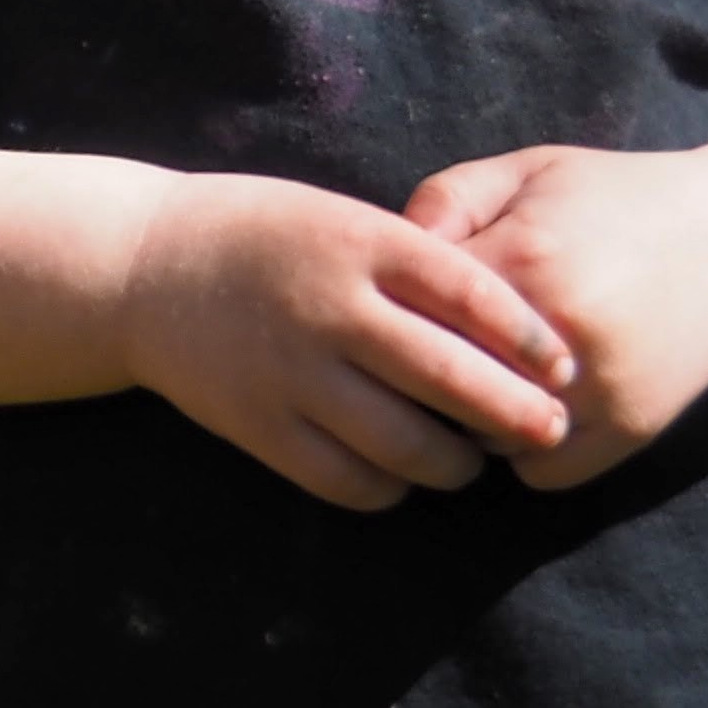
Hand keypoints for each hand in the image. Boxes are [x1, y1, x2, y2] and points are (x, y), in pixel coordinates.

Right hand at [115, 173, 574, 510]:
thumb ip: (417, 263)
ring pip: (405, 445)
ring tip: (470, 462)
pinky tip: (400, 476)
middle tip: (550, 431)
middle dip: (514, 415)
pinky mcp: (259, 425)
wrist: (143, 267)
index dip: (530, 339)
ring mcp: (292, 372)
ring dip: (455, 464)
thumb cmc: (264, 236)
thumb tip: (514, 329)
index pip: (472, 296)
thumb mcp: (343, 218)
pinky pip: (347, 479)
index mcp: (359, 244)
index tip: (565, 367)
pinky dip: (388, 488)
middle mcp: (330, 308)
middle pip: (450, 378)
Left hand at [402, 143, 707, 488]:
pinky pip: (541, 472)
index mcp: (524, 257)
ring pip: (485, 437)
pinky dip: (522, 454)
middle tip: (414, 365)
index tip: (387, 315)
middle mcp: (560, 329)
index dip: (390, 316)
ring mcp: (600, 387)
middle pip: (439, 385)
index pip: (409, 313)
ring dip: (468, 421)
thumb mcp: (530, 171)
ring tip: (474, 386)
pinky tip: (525, 413)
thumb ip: (447, 199)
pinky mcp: (632, 429)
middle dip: (419, 378)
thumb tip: (386, 256)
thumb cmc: (615, 202)